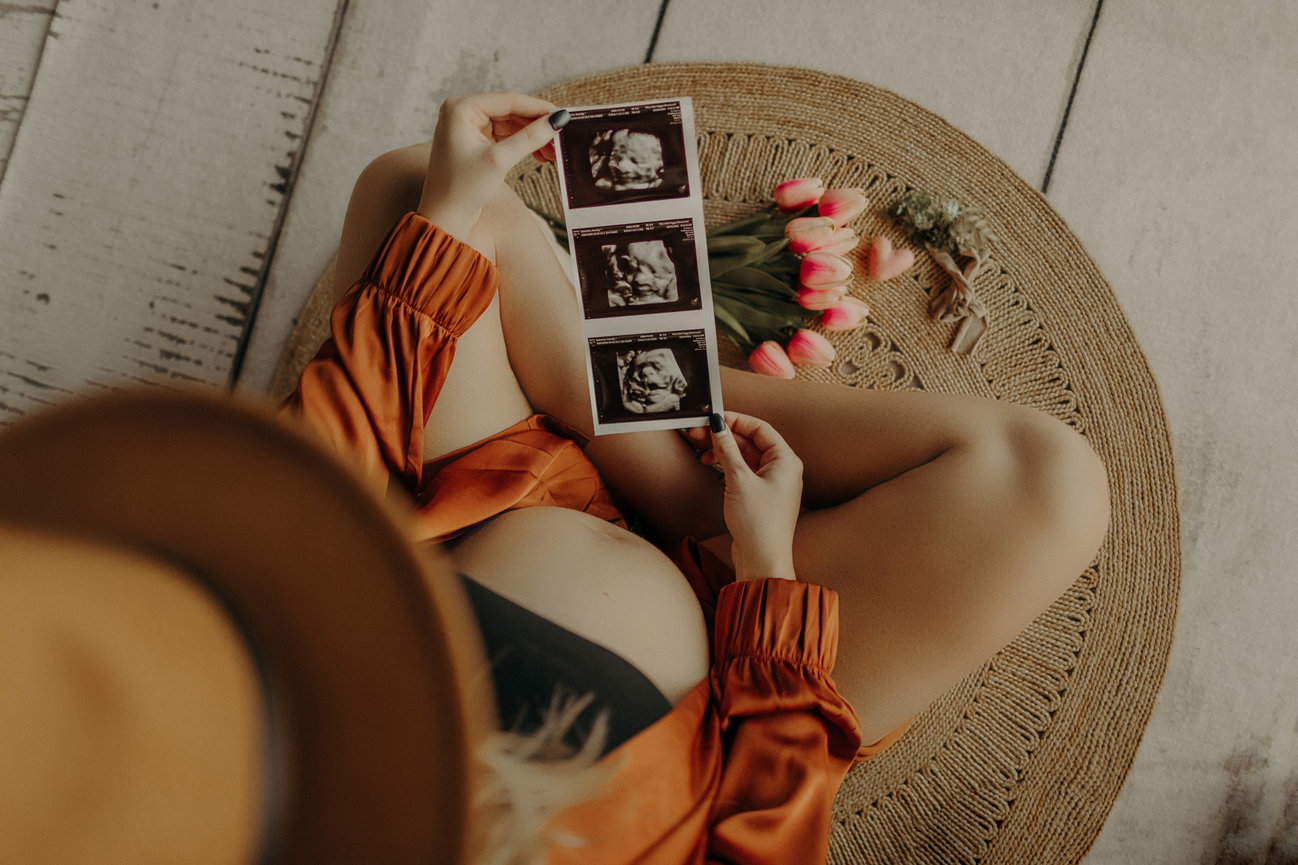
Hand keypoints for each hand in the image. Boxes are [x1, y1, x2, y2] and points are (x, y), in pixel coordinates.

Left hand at [416, 91, 565, 239]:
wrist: (445, 218)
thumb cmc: (461, 189)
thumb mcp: (498, 161)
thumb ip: (529, 138)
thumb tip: (557, 121)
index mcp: (461, 108)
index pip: (508, 101)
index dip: (538, 108)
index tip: (564, 116)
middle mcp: (463, 112)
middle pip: (511, 111)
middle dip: (537, 125)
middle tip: (561, 137)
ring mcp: (469, 127)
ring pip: (511, 124)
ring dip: (533, 136)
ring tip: (554, 151)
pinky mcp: (476, 142)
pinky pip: (506, 136)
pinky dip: (523, 144)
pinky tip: (541, 153)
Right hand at [702, 411, 802, 580]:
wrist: (762, 560)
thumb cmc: (759, 522)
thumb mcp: (738, 480)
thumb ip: (727, 450)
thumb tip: (717, 425)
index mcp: (786, 460)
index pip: (760, 428)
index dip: (736, 421)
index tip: (714, 418)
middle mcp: (781, 469)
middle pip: (751, 442)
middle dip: (724, 436)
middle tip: (698, 431)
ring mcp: (771, 483)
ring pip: (744, 457)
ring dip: (723, 451)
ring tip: (700, 450)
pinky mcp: (760, 495)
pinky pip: (743, 471)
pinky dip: (727, 466)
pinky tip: (711, 465)